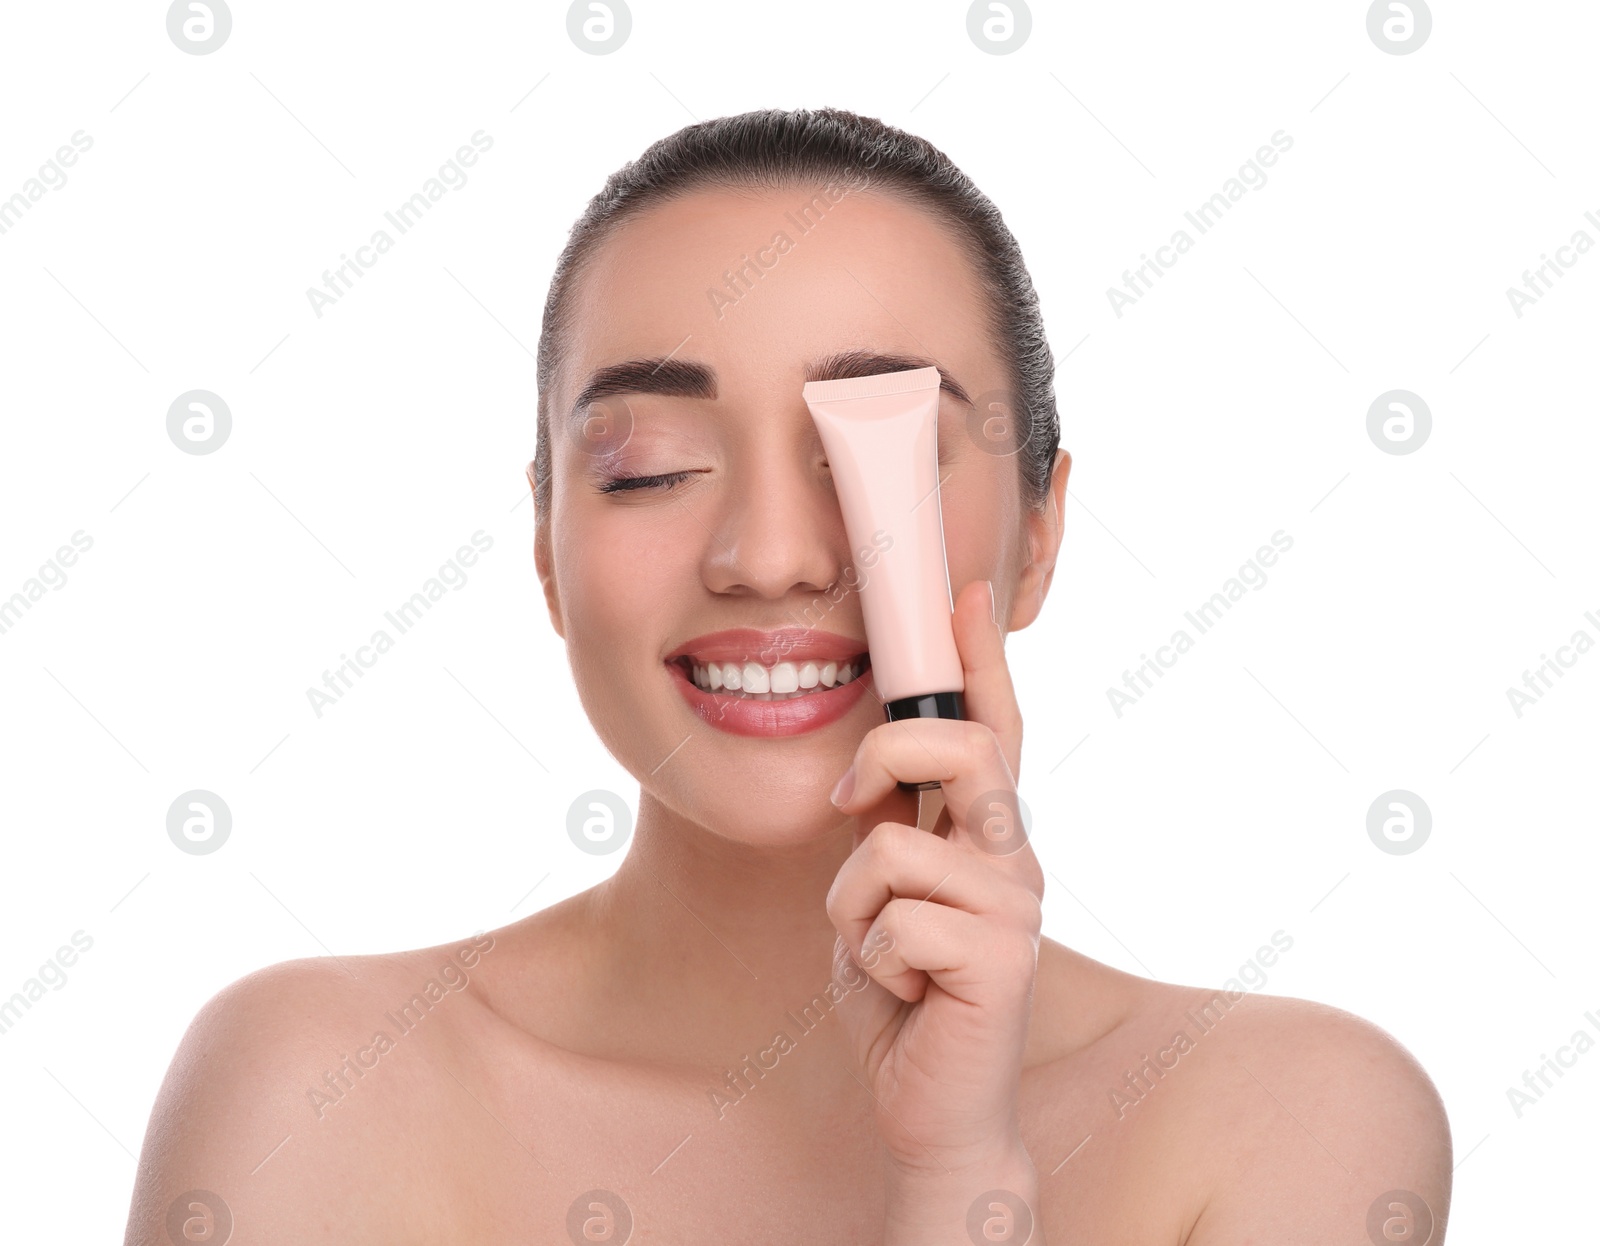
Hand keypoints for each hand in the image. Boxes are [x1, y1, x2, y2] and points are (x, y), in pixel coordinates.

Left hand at [825, 578, 1045, 1178]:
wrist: (930, 1106)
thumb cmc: (902, 994)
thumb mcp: (877, 895)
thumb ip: (887, 830)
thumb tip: (867, 766)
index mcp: (984, 833)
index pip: (992, 727)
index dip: (979, 657)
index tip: (961, 593)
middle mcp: (1014, 856)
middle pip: (961, 746)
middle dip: (886, 756)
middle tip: (849, 801)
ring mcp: (1015, 905)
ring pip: (892, 848)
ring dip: (855, 909)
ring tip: (885, 956)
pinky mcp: (1002, 958)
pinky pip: (890, 922)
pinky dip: (869, 962)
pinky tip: (904, 996)